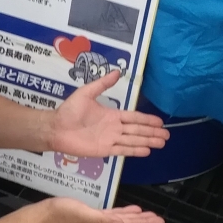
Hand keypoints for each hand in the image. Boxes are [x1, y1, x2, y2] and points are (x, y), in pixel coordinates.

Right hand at [39, 197, 164, 222]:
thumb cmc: (62, 214)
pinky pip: (113, 216)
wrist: (44, 216)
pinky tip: (130, 210)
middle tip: (160, 222)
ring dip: (137, 219)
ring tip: (150, 217)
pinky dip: (124, 213)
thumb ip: (104, 220)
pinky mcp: (92, 217)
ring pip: (123, 221)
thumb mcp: (84, 214)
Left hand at [51, 70, 168, 156]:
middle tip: (167, 135)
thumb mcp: (86, 92)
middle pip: (137, 130)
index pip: (134, 117)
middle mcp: (114, 128)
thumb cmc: (69, 110)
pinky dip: (134, 150)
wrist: (56, 127)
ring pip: (133, 140)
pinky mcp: (104, 150)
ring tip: (162, 143)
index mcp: (111, 115)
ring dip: (148, 141)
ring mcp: (110, 139)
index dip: (147, 120)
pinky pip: (122, 150)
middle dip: (152, 132)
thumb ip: (102, 84)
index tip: (160, 122)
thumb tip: (117, 72)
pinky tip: (146, 151)